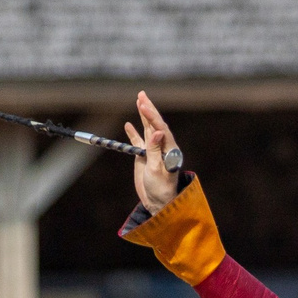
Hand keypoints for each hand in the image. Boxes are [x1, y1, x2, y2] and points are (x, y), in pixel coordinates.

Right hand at [125, 91, 180, 214]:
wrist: (158, 203)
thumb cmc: (161, 189)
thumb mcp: (157, 170)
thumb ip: (155, 151)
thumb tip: (156, 132)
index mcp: (169, 149)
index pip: (160, 128)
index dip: (152, 116)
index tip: (143, 105)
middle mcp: (163, 147)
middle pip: (155, 124)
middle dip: (149, 109)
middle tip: (142, 94)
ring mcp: (153, 151)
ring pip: (148, 129)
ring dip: (143, 115)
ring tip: (139, 100)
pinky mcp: (145, 157)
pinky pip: (139, 141)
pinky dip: (134, 133)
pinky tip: (128, 124)